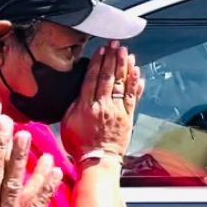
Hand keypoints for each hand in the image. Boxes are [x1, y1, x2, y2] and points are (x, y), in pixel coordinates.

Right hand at [61, 42, 144, 159]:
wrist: (98, 161)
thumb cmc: (80, 145)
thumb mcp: (68, 123)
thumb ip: (74, 105)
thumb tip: (80, 90)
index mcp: (87, 106)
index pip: (92, 78)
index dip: (98, 62)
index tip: (101, 50)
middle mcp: (103, 106)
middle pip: (109, 77)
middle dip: (113, 59)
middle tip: (116, 44)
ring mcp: (117, 110)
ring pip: (122, 84)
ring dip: (125, 67)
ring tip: (127, 53)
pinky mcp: (128, 117)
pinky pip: (133, 97)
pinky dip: (136, 84)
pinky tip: (138, 73)